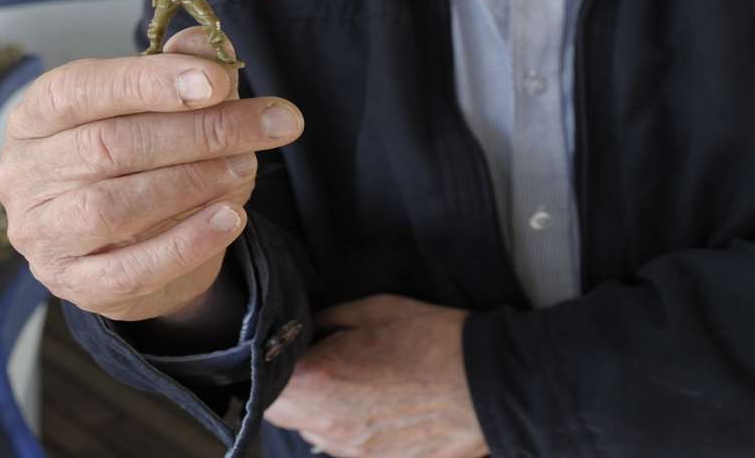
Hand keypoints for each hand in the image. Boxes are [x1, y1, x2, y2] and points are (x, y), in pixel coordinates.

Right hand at [0, 27, 305, 321]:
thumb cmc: (135, 157)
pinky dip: (185, 245)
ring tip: (245, 167)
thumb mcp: (157, 106)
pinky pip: (128, 271)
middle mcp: (24, 173)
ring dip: (190, 184)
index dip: (150, 83)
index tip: (219, 82)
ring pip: (112, 208)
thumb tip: (212, 47)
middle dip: (196, 132)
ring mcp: (41, 234)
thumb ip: (183, 70)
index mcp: (34, 115)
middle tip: (265, 124)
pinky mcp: (71, 284)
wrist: (123, 243)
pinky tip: (230, 218)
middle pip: (107, 147)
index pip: (80, 89)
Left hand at [265, 295, 488, 457]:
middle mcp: (330, 425)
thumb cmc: (432, 339)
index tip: (279, 353)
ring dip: (318, 411)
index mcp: (319, 381)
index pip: (263, 386)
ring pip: (313, 434)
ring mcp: (355, 451)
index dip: (267, 368)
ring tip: (348, 384)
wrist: (490, 383)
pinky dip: (348, 428)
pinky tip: (372, 404)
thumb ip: (326, 321)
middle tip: (311, 365)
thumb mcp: (372, 311)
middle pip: (283, 415)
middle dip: (289, 390)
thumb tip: (306, 329)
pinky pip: (345, 447)